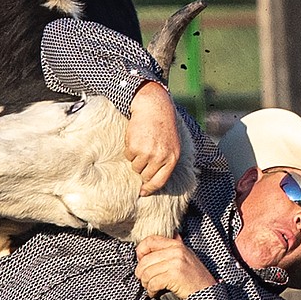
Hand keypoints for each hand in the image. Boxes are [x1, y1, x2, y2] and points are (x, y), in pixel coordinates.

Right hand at [127, 80, 179, 195]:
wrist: (154, 108)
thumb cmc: (163, 127)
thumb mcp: (172, 146)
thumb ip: (166, 162)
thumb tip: (152, 182)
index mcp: (172, 158)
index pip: (160, 181)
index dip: (150, 188)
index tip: (143, 192)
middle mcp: (160, 157)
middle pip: (145, 176)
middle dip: (142, 170)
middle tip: (143, 157)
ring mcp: (147, 153)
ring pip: (135, 167)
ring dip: (136, 158)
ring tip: (142, 144)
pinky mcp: (135, 147)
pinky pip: (128, 156)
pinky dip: (130, 149)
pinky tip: (137, 138)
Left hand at [135, 234, 216, 299]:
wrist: (208, 292)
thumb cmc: (194, 278)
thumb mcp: (184, 257)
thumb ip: (169, 250)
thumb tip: (148, 248)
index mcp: (176, 244)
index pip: (149, 240)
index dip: (140, 252)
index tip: (142, 263)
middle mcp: (176, 251)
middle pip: (145, 260)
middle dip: (141, 273)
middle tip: (146, 281)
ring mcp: (175, 262)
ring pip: (146, 272)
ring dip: (146, 284)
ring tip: (152, 288)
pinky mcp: (174, 275)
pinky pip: (153, 283)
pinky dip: (151, 291)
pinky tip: (156, 293)